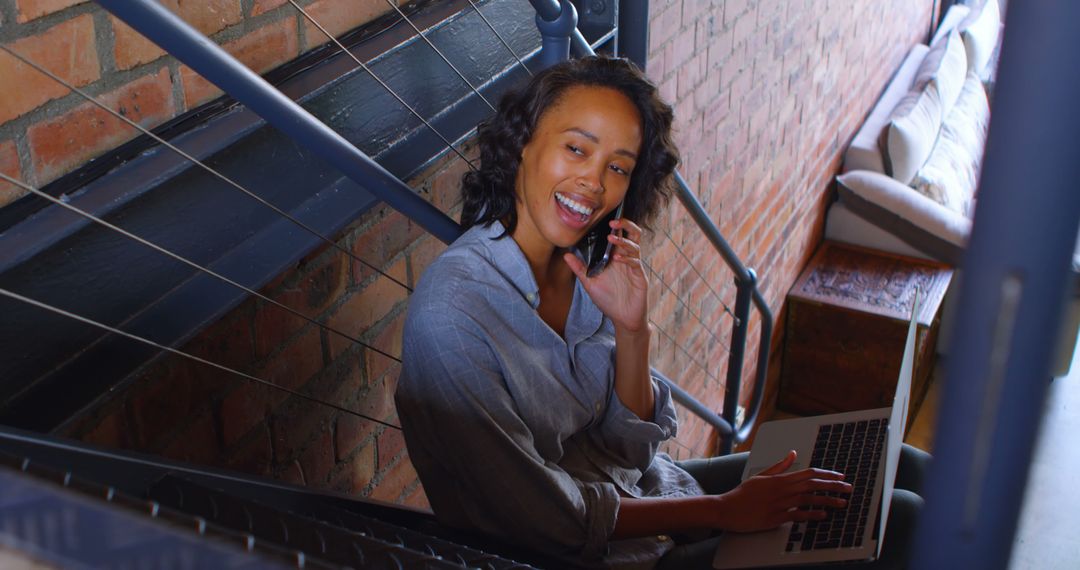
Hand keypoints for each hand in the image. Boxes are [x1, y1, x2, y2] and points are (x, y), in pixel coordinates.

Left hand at [563, 218, 648, 332]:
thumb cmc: (608, 300)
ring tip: (612, 238)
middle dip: (625, 224)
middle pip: (632, 234)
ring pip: (635, 245)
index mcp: (616, 257)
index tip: (605, 217)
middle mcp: (626, 258)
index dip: (615, 224)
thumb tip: (566, 255)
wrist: (622, 318)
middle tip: (613, 222)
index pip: (619, 234)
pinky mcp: (640, 277)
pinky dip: (627, 259)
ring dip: (623, 241)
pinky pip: (636, 263)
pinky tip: (617, 259)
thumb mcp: (590, 283)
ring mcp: (634, 266)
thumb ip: (579, 269)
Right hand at [713, 451, 851, 532]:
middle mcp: (781, 489)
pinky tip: (823, 515)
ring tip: (842, 502)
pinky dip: (812, 514)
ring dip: (828, 500)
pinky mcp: (775, 517)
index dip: (826, 474)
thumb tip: (792, 454)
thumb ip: (779, 466)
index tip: (840, 476)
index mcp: (779, 479)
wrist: (726, 508)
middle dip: (833, 485)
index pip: (808, 473)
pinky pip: (797, 515)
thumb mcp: (761, 476)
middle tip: (848, 488)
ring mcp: (779, 503)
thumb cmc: (743, 494)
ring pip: (809, 499)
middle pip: (812, 484)